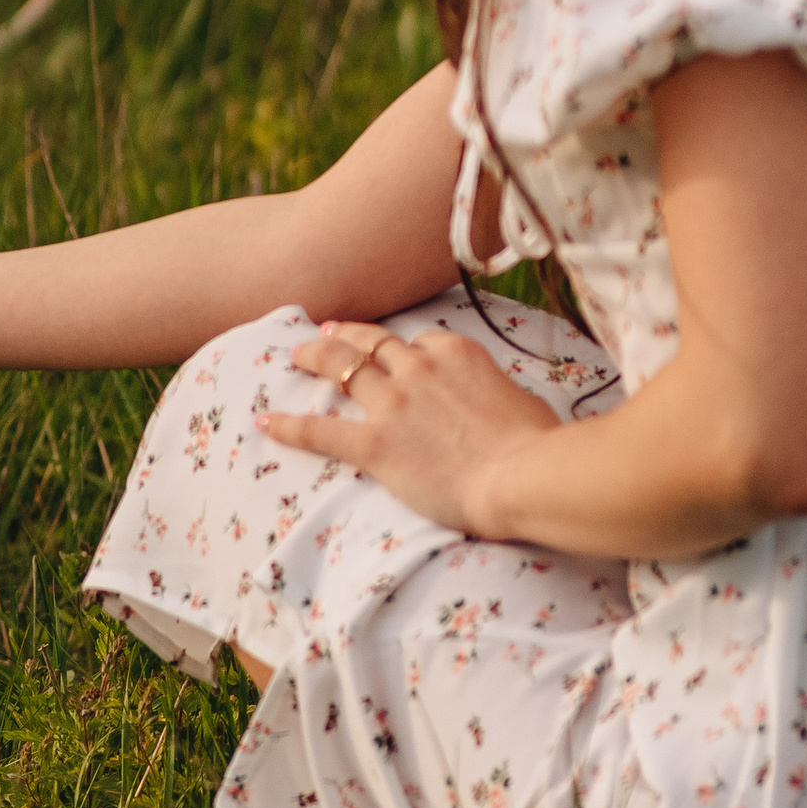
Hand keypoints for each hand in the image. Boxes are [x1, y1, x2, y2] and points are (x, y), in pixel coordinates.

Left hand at [264, 318, 561, 539]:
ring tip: (295, 356)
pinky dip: (291, 425)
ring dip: (316, 359)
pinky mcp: (376, 444)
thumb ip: (496, 393)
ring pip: (342, 368)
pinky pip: (322, 431)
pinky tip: (268, 422)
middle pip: (372, 342)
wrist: (524, 476)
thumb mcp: (523, 401)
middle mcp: (418, 368)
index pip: (418, 342)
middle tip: (327, 331)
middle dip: (346, 334)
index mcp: (455, 353)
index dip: (399, 348)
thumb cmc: (538, 445)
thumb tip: (497, 404)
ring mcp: (393, 404)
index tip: (390, 350)